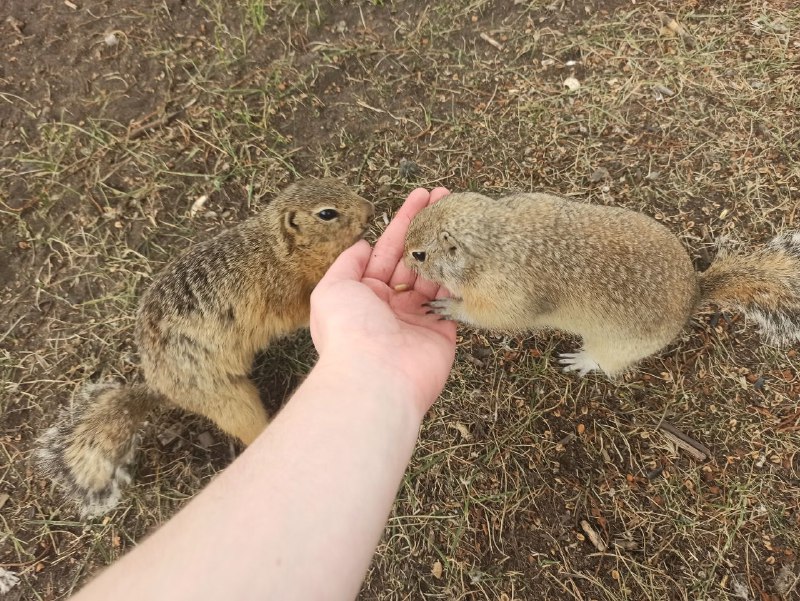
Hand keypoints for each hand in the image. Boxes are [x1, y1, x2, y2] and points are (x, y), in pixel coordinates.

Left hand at [310, 187, 455, 416]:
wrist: (375, 378)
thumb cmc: (348, 332)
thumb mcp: (331, 288)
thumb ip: (347, 263)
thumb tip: (363, 245)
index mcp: (364, 293)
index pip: (387, 248)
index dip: (403, 221)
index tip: (420, 196)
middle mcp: (391, 305)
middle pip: (413, 257)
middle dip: (428, 227)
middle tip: (446, 198)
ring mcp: (417, 318)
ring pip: (435, 274)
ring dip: (447, 245)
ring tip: (462, 215)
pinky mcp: (441, 332)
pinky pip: (453, 299)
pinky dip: (460, 277)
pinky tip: (470, 250)